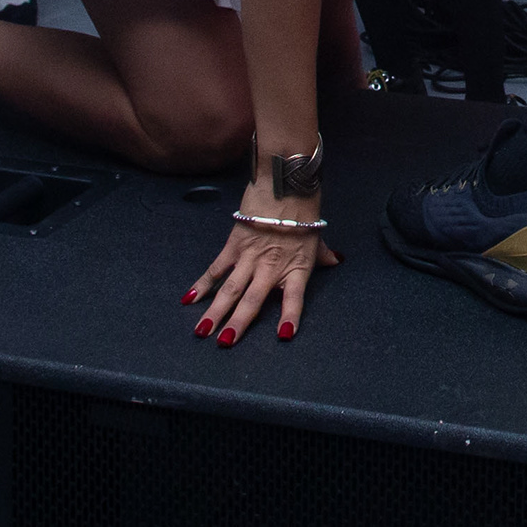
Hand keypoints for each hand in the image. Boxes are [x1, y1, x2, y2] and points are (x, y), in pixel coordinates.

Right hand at [183, 198, 336, 344]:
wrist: (285, 183)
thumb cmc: (303, 210)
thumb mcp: (316, 236)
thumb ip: (323, 254)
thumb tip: (336, 260)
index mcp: (296, 268)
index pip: (294, 298)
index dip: (290, 317)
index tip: (284, 335)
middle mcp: (272, 266)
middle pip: (253, 300)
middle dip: (237, 323)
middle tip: (224, 343)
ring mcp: (250, 257)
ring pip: (230, 289)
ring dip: (215, 311)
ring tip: (203, 330)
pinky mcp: (234, 244)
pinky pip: (216, 268)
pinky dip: (202, 283)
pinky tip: (190, 299)